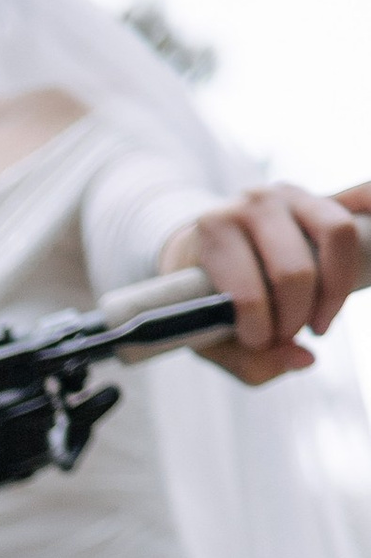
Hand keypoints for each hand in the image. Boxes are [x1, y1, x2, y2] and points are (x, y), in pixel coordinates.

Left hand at [163, 180, 370, 384]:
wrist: (203, 250)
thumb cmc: (204, 298)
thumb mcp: (208, 336)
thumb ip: (248, 362)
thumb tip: (306, 359)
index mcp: (214, 229)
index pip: (249, 293)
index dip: (260, 333)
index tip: (258, 344)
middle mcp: (253, 202)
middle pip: (295, 273)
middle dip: (293, 319)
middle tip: (284, 336)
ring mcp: (290, 195)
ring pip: (336, 237)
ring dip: (333, 293)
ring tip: (317, 324)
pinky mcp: (319, 199)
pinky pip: (354, 217)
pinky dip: (359, 243)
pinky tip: (353, 280)